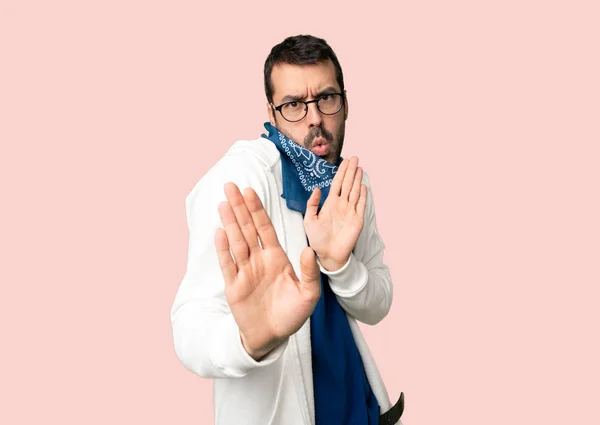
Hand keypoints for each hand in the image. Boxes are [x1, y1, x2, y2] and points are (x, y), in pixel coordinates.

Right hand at [215, 183, 320, 360]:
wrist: (273, 337)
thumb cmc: (292, 315)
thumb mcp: (308, 295)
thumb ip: (310, 272)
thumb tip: (309, 250)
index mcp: (276, 258)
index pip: (265, 228)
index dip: (257, 210)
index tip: (250, 191)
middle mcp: (258, 260)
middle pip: (247, 229)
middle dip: (240, 207)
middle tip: (231, 186)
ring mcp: (245, 272)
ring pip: (236, 242)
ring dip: (230, 222)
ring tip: (223, 202)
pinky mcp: (234, 286)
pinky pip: (228, 264)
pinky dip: (224, 249)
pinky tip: (220, 232)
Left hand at [303, 156, 366, 271]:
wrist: (328, 255)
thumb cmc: (317, 239)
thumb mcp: (309, 220)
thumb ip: (312, 204)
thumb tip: (317, 189)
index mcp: (330, 203)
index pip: (337, 183)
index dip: (341, 172)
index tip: (344, 160)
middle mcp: (342, 205)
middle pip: (348, 184)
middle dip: (351, 171)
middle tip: (355, 157)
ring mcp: (350, 211)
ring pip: (355, 191)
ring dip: (357, 179)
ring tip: (359, 168)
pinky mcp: (357, 220)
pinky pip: (361, 205)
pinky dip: (363, 195)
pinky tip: (363, 186)